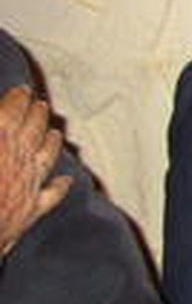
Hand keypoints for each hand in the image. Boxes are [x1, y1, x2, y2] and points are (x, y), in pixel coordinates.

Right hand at [0, 85, 71, 256]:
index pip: (12, 112)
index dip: (18, 100)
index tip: (24, 91)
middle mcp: (18, 160)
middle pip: (33, 132)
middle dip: (38, 116)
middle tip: (41, 105)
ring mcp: (28, 186)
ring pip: (46, 158)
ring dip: (52, 143)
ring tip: (56, 133)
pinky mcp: (30, 212)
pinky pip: (50, 196)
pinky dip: (60, 186)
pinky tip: (67, 181)